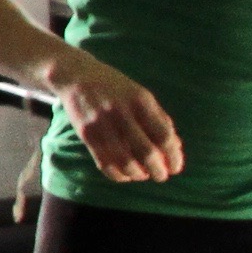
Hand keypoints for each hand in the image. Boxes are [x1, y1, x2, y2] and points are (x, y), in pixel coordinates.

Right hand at [55, 52, 185, 181]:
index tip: (176, 168)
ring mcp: (102, 124)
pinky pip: (104, 163)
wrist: (75, 75)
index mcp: (141, 101)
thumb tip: (175, 147)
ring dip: (138, 174)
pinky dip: (118, 174)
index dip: (173, 156)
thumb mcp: (140, 94)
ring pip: (125, 161)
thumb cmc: (114, 86)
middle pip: (146, 152)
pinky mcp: (87, 134)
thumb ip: (158, 118)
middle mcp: (122, 112)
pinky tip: (125, 175)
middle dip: (158, 170)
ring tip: (143, 175)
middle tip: (161, 176)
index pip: (164, 135)